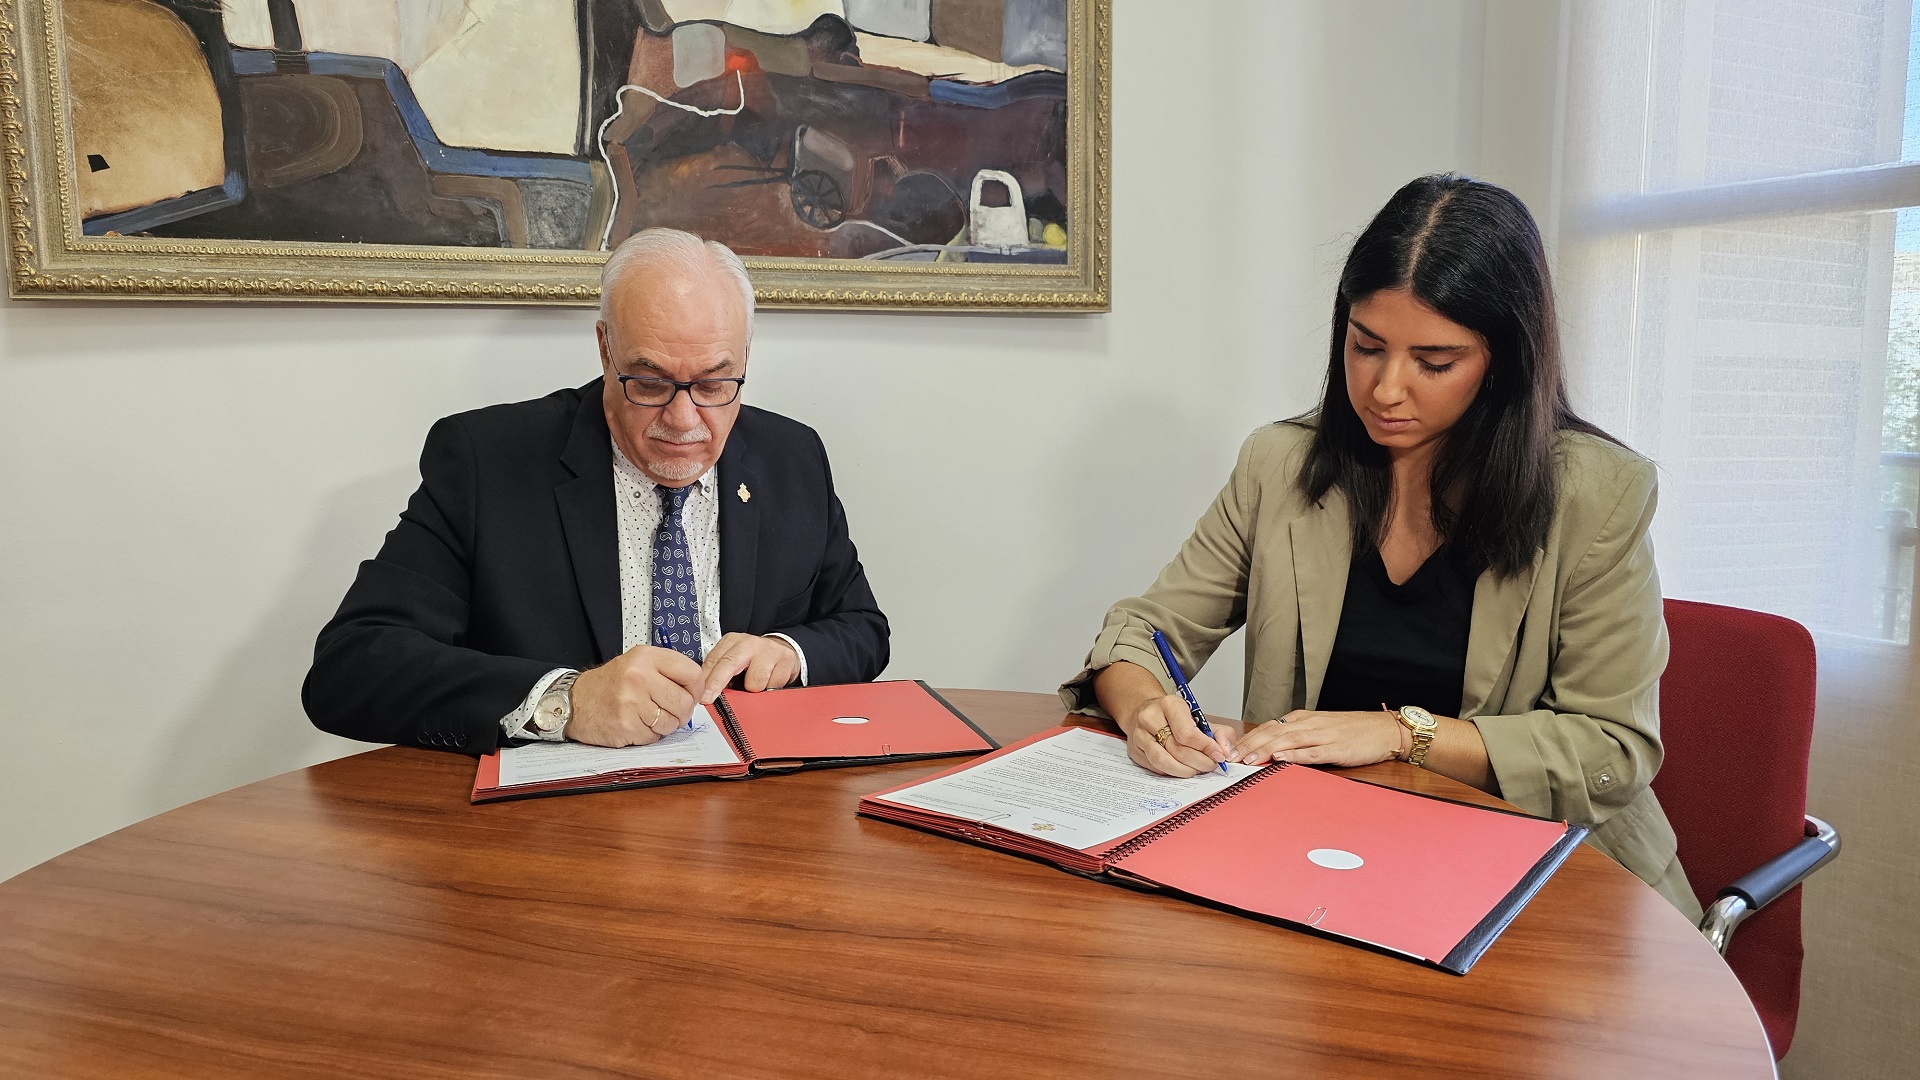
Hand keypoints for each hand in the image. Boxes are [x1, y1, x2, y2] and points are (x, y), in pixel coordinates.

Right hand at [566, 645, 703, 746]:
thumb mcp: (638, 663)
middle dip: (681, 711)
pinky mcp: (625, 725)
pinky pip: (654, 736)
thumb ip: (668, 672)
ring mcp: (631, 702)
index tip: (689, 694)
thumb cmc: (610, 684)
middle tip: (668, 710)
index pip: (693, 674)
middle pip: (684, 702)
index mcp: (646, 657)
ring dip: (665, 725)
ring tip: (648, 717)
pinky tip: (635, 724)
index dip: (696, 689)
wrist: (574, 702)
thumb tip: (699, 691)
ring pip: (672, 722)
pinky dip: (649, 735)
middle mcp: (639, 676)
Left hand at [698, 633, 799, 702]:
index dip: (706, 681)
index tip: (701, 696)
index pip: (714, 660)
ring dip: (754, 689)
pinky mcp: (786, 658)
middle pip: (729, 664)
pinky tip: (771, 681)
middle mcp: (749, 642)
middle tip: (709, 699)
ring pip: (755, 681)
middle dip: (717, 684)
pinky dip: (770, 689)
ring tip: (757, 684)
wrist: (782, 653)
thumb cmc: (754, 661)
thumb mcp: (735, 662)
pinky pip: (773, 685)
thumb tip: (707, 694)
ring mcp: (768, 649)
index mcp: (732, 641)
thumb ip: (720, 674)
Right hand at [1122, 693, 1235, 777]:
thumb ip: (1220, 732)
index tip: (1218, 755)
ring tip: (1196, 769)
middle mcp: (1150, 718)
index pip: (1188, 733)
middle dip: (1199, 762)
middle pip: (1177, 750)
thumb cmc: (1175, 716)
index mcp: (1169, 705)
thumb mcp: (1200, 717)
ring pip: (1163, 762)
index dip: (1206, 748)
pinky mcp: (1135, 750)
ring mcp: (1139, 735)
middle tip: (1210, 765)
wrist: (1146, 711)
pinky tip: (1182, 768)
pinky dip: (1172, 772)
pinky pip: (1155, 768)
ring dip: (1185, 771)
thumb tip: (1226, 751)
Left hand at [1231, 710, 1404, 766]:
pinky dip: (1295, 755)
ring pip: (1288, 741)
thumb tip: (1272, 750)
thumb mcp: (1321, 728)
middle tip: (1230, 757)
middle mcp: (1310, 724)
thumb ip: (1298, 737)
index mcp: (1303, 719)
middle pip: (1273, 732)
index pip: (1269, 727)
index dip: (1248, 738)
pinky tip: (1282, 759)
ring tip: (1248, 759)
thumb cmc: (1353, 731)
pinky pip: (1312, 751)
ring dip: (1266, 750)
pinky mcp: (1337, 748)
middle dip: (1249, 745)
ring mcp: (1323, 735)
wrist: (1384, 729)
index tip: (1229, 750)